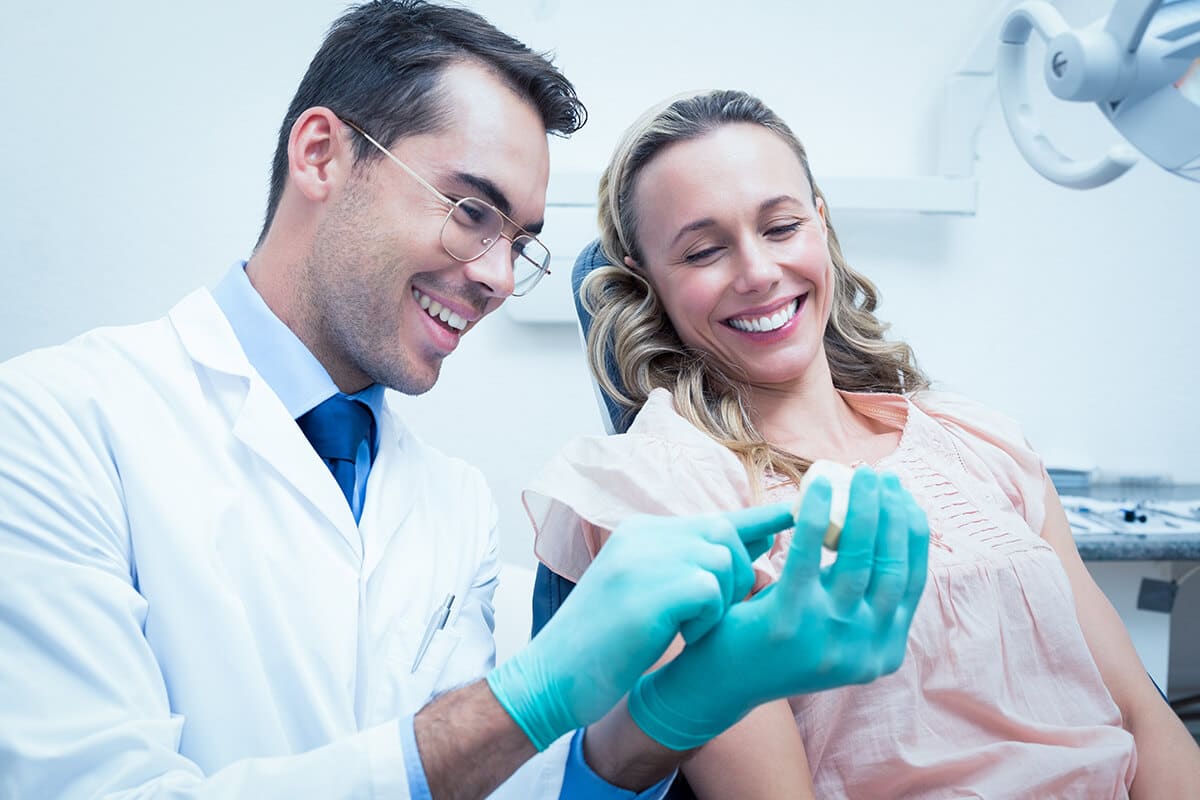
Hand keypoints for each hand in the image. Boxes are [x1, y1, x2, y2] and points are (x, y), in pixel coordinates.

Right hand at [486, 504, 793, 749]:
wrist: (552, 678)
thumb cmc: (603, 646)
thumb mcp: (645, 594)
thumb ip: (688, 568)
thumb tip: (755, 547)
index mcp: (641, 534)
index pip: (714, 519)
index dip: (757, 521)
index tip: (791, 517)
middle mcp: (643, 536)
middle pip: (726, 535)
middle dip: (738, 576)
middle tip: (713, 615)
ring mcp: (645, 559)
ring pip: (724, 561)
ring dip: (721, 602)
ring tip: (689, 629)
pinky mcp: (651, 589)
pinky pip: (711, 591)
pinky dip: (706, 621)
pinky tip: (679, 638)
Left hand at [628, 469, 929, 749]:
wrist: (722, 681)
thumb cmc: (779, 639)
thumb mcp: (835, 625)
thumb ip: (863, 596)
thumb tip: (889, 525)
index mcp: (883, 652)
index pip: (912, 582)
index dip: (913, 533)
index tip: (906, 496)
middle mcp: (864, 651)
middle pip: (891, 567)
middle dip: (893, 513)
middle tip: (882, 475)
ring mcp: (829, 639)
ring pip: (857, 558)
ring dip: (861, 507)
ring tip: (857, 473)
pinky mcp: (788, 622)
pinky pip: (807, 555)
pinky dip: (814, 514)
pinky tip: (816, 485)